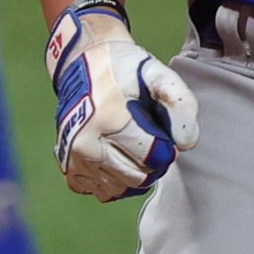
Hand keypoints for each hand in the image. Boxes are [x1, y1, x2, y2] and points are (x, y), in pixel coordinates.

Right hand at [45, 0, 198, 201]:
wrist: (82, 62)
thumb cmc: (124, 69)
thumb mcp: (158, 74)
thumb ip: (181, 104)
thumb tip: (185, 145)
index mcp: (109, 119)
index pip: (152, 157)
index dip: (166, 147)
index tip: (162, 132)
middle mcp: (86, 144)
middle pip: (137, 177)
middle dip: (152, 163)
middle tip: (150, 140)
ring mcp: (74, 158)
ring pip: (120, 189)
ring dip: (134, 174)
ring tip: (133, 148)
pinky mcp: (68, 168)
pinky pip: (102, 191)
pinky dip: (114, 181)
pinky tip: (117, 158)